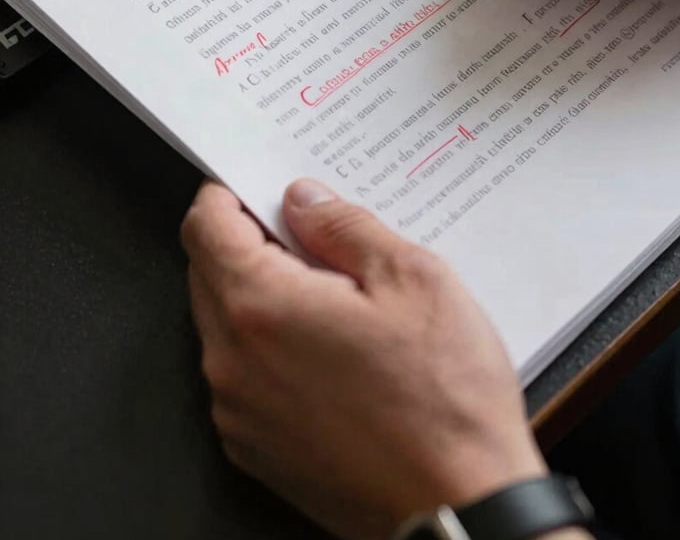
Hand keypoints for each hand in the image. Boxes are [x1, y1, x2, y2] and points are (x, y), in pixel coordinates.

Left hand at [181, 179, 545, 539]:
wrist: (461, 508)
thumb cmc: (444, 399)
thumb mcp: (412, 279)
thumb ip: (344, 227)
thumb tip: (303, 200)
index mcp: (261, 308)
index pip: (205, 227)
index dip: (227, 194)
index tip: (256, 186)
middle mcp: (232, 363)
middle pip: (208, 274)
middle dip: (246, 242)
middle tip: (309, 234)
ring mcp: (239, 413)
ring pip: (225, 326)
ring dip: (260, 295)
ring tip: (333, 296)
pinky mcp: (257, 449)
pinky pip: (243, 376)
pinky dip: (270, 347)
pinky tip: (331, 350)